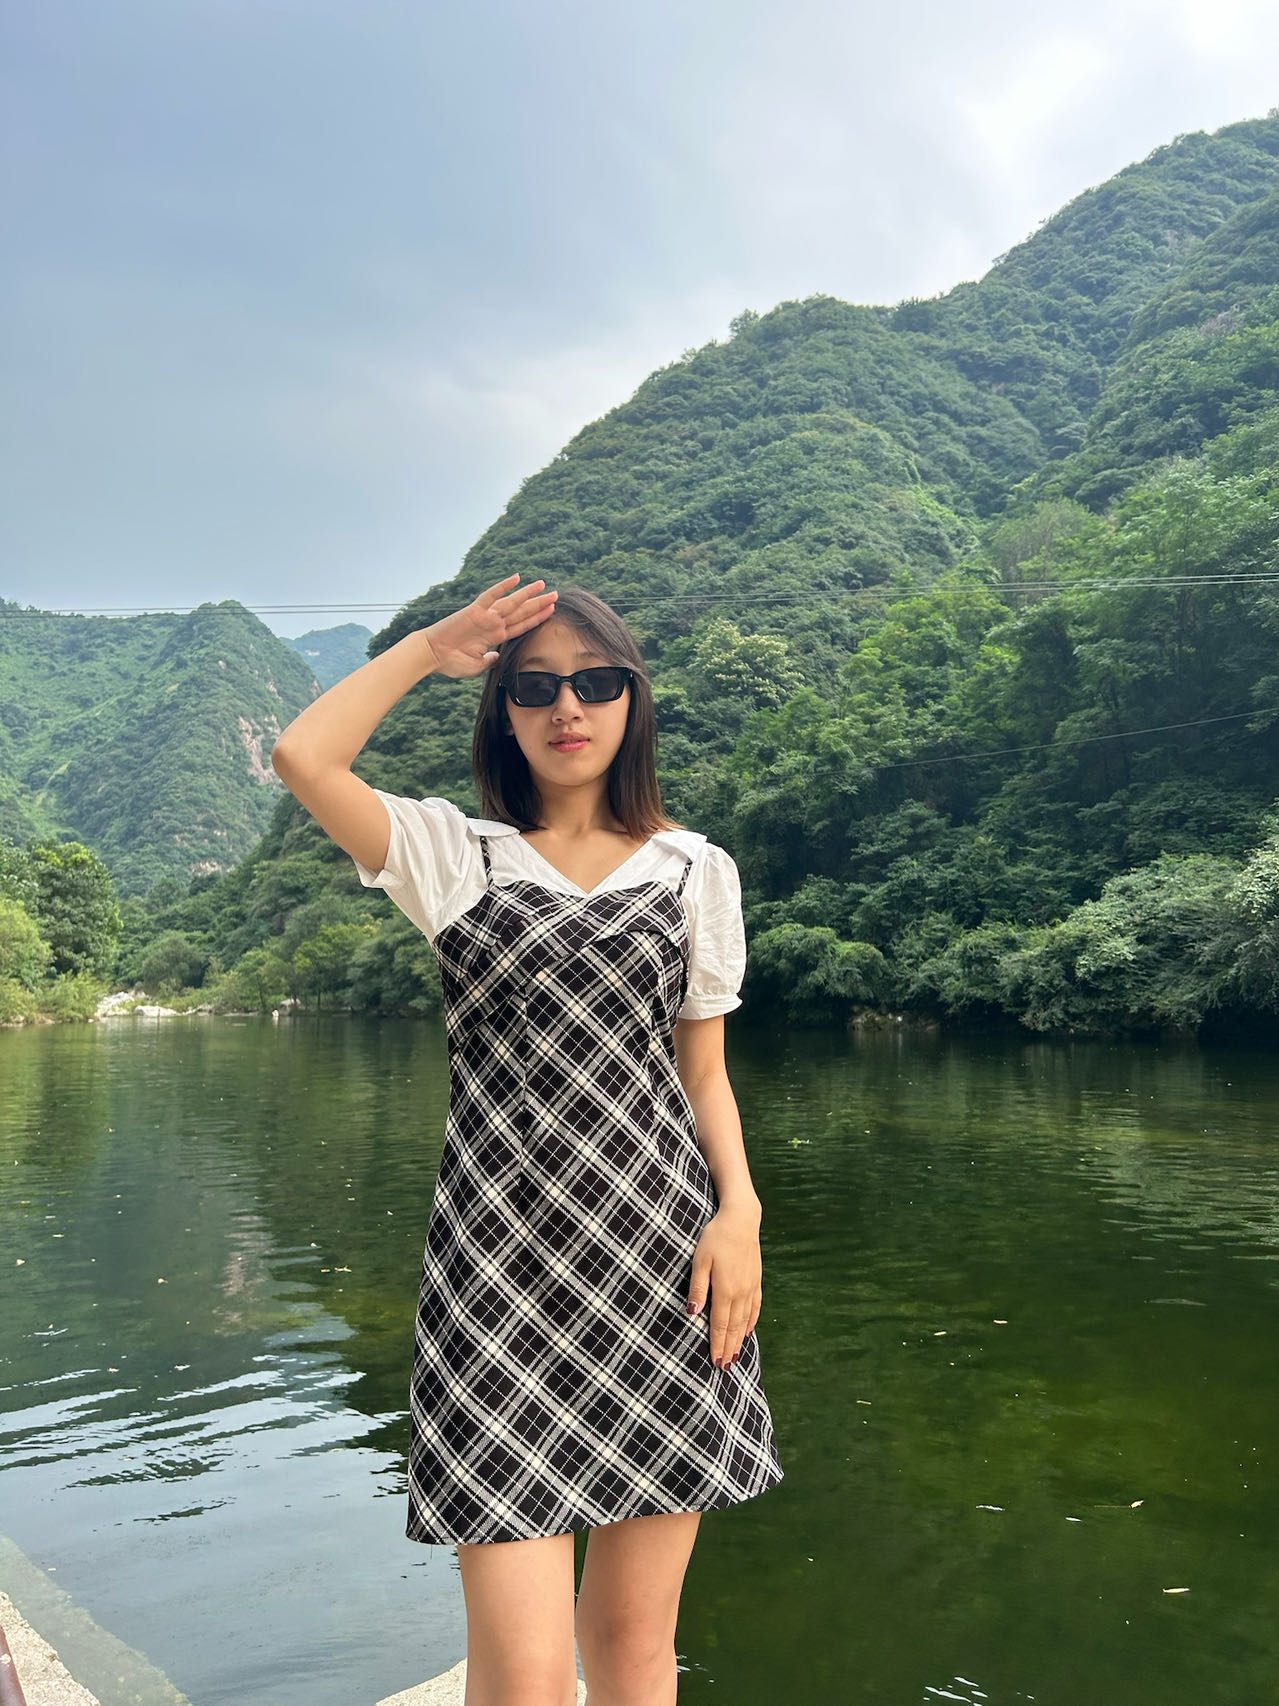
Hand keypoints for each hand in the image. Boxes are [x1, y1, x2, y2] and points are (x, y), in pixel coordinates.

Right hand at [423, 573, 557, 678]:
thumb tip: (498, 656)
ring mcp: (485, 616)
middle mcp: (493, 624)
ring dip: (528, 594)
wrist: (431, 654)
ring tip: (544, 585)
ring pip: (511, 603)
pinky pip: (491, 596)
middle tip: (555, 595)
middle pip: (521, 612)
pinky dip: (503, 587)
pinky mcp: (474, 611)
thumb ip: (489, 661)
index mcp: (494, 637)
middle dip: (538, 604)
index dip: (536, 619)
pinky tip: (515, 578)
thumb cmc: (450, 662)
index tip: (551, 611)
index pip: (521, 626)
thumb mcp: (475, 666)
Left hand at [687, 1207, 762, 1369]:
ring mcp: (750, 1287)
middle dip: (728, 1348)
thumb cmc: (716, 1237)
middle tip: (724, 1368)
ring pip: (744, 1320)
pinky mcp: (756, 1280)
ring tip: (735, 1357)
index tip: (715, 1362)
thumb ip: (697, 1287)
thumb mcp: (700, 1259)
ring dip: (738, 1340)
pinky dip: (750, 1322)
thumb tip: (692, 1312)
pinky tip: (747, 1331)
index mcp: (725, 1290)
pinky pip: (754, 1307)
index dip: (717, 1344)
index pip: (719, 1325)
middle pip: (733, 1327)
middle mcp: (740, 1293)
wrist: (741, 1219)